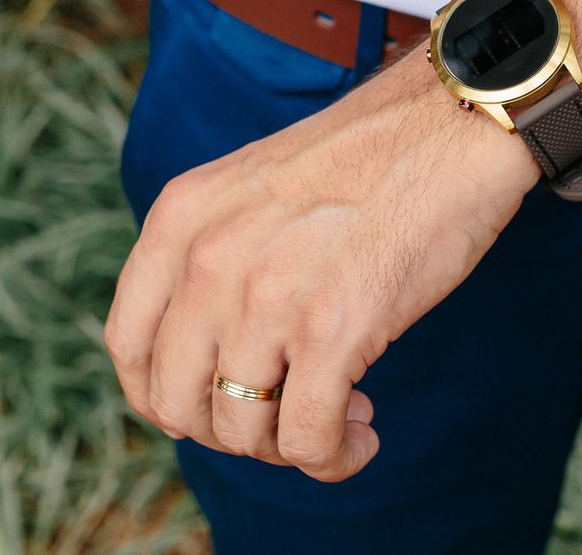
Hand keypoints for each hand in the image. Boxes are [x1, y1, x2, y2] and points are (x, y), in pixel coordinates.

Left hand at [102, 57, 535, 480]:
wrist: (454, 124)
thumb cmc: (374, 157)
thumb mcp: (255, 187)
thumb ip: (216, 253)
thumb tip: (209, 356)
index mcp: (181, 218)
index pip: (127, 345)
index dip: (165, 396)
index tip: (216, 402)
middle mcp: (208, 259)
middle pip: (177, 403)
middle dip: (232, 428)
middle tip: (287, 413)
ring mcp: (267, 296)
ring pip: (241, 431)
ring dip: (289, 445)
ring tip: (341, 414)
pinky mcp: (333, 329)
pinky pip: (308, 439)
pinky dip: (334, 457)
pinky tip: (362, 436)